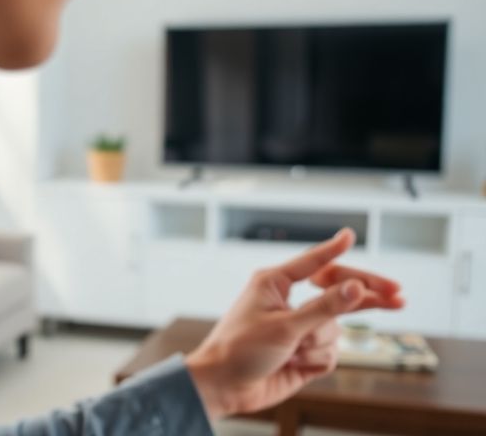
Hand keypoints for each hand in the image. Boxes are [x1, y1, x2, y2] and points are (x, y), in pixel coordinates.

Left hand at [184, 228, 403, 419]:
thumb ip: (325, 308)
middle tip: (398, 296)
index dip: (334, 250)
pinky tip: (295, 366)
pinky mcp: (303, 353)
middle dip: (364, 298)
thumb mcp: (284, 326)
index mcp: (274, 284)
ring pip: (335, 330)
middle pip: (337, 293)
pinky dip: (315, 361)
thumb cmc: (239, 349)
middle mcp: (288, 302)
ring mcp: (297, 328)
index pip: (314, 264)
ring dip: (318, 344)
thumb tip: (356, 287)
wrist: (223, 387)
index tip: (350, 235)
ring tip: (292, 353)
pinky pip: (330, 353)